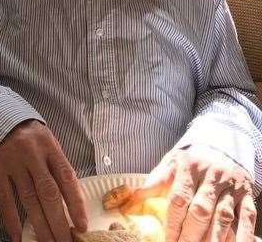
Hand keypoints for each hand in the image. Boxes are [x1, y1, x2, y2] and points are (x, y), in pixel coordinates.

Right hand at [0, 120, 86, 241]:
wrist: (1, 119)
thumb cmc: (32, 137)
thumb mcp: (49, 144)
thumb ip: (58, 168)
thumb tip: (72, 203)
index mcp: (50, 146)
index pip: (66, 177)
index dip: (76, 203)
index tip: (82, 226)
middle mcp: (32, 154)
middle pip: (48, 193)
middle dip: (58, 222)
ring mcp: (14, 163)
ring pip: (29, 200)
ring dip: (40, 226)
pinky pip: (5, 199)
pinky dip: (12, 220)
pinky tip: (18, 236)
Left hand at [127, 145, 255, 241]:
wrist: (221, 143)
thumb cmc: (191, 159)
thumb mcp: (170, 164)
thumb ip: (153, 182)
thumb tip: (128, 200)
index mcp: (188, 166)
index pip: (179, 199)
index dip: (173, 223)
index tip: (167, 240)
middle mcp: (210, 175)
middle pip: (200, 210)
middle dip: (190, 235)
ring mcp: (230, 185)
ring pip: (222, 216)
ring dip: (213, 239)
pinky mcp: (245, 194)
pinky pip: (247, 218)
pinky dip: (244, 236)